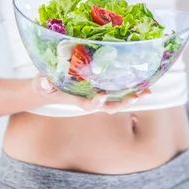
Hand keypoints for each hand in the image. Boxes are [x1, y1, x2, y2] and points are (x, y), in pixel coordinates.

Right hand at [32, 74, 151, 113]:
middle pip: (110, 106)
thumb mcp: (40, 83)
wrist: (49, 85)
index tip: (102, 96)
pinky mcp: (104, 86)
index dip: (96, 103)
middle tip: (136, 96)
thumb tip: (43, 82)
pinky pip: (120, 89)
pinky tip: (145, 81)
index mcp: (77, 100)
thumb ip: (42, 84)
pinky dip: (132, 87)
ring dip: (133, 97)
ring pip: (119, 100)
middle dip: (124, 103)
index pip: (89, 105)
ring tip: (147, 91)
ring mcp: (98, 94)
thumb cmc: (45, 84)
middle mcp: (91, 99)